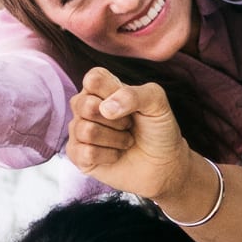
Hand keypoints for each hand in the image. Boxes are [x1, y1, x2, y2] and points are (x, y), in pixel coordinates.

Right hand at [64, 70, 196, 204]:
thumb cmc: (158, 129)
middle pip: (86, 105)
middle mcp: (85, 106)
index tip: (131, 105)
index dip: (114, 93)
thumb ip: (134, 94)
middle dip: (117, 120)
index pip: (93, 79)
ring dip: (116, 139)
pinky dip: (109, 155)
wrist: (163, 163)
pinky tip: (116, 155)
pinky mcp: (78, 155)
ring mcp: (78, 130)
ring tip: (126, 141)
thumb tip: (105, 108)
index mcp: (100, 87)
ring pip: (87, 130)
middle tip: (129, 126)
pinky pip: (86, 153)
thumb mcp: (156, 103)